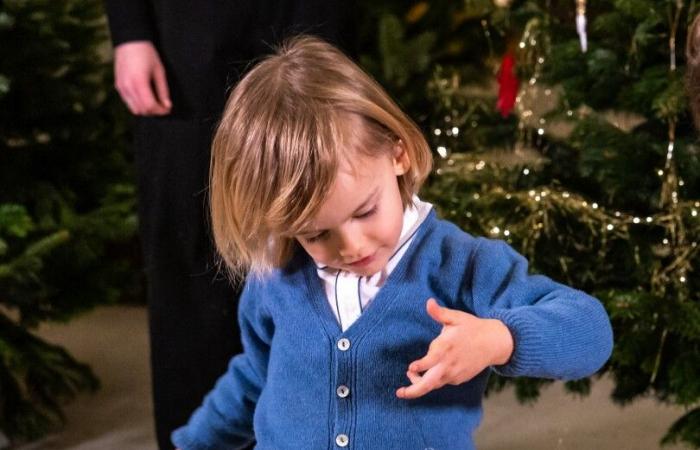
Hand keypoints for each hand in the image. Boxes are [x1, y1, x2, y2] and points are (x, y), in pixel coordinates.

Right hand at [113, 41, 171, 115]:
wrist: (129, 40)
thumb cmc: (146, 53)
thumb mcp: (159, 70)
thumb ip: (163, 90)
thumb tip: (167, 105)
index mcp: (138, 83)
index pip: (150, 107)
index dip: (161, 111)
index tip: (168, 109)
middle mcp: (127, 87)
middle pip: (142, 111)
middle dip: (154, 111)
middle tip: (163, 106)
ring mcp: (121, 87)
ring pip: (134, 109)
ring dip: (145, 109)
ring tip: (155, 102)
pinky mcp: (118, 86)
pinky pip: (128, 102)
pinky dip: (138, 104)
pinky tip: (145, 97)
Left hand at [396, 298, 513, 399]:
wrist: (494, 343)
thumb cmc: (472, 328)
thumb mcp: (456, 317)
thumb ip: (440, 313)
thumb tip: (429, 302)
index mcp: (446, 348)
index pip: (430, 361)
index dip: (419, 367)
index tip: (411, 367)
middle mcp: (449, 364)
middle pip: (429, 384)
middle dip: (413, 391)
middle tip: (399, 393)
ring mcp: (454, 374)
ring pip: (433, 384)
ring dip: (420, 383)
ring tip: (411, 375)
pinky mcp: (459, 378)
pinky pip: (442, 382)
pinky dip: (432, 380)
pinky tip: (427, 373)